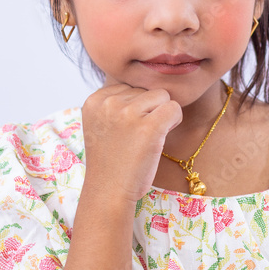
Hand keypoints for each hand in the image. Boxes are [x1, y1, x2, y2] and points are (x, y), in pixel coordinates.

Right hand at [81, 82, 182, 203]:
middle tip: (136, 137)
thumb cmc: (111, 160)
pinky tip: (160, 137)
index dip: (135, 107)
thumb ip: (114, 102)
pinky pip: (174, 108)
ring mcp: (128, 112)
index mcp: (94, 100)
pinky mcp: (148, 126)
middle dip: (148, 110)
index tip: (125, 130)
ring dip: (161, 115)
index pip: (129, 86)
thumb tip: (143, 78)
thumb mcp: (101, 124)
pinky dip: (173, 121)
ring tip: (146, 138)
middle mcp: (109, 102)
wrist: (109, 191)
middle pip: (146, 89)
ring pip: (162, 96)